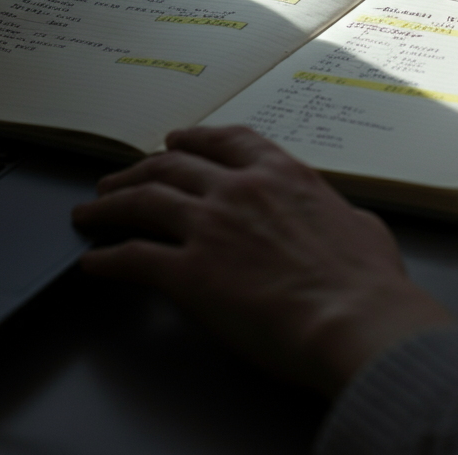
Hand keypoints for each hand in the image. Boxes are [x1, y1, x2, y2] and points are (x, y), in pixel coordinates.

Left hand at [72, 126, 450, 395]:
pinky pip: (133, 258)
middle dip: (139, 170)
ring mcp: (209, 227)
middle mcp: (238, 189)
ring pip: (143, 201)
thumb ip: (339, 213)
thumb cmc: (367, 281)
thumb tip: (346, 220)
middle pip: (172, 166)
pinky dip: (108, 258)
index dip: (192, 138)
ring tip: (90, 211)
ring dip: (110, 205)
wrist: (353, 317)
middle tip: (119, 178)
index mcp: (281, 173)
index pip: (225, 140)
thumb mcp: (363, 226)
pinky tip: (94, 262)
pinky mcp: (189, 273)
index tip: (174, 141)